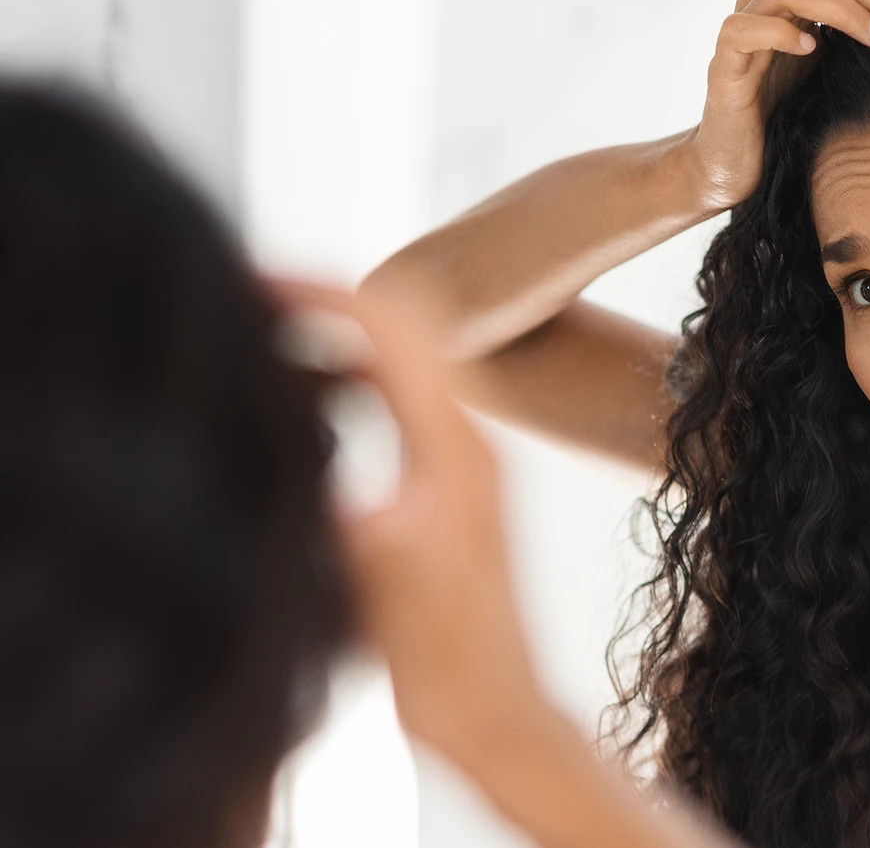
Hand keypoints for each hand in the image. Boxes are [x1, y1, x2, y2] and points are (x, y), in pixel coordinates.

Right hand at [265, 276, 549, 759]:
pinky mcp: (450, 485)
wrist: (495, 713)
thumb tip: (326, 479)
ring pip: (399, 365)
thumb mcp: (392, 594)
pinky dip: (346, 389)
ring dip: (333, 344)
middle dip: (325, 303)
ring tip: (260, 347)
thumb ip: (362, 529)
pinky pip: (398, 406)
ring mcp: (463, 459)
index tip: (253, 284)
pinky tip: (299, 413)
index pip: (395, 328)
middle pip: (403, 328)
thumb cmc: (449, 664)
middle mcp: (470, 439)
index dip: (322, 293)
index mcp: (458, 448)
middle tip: (248, 302)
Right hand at [688, 0, 869, 211]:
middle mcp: (769, 0)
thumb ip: (867, 4)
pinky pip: (743, 29)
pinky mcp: (723, 63)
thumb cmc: (793, 110)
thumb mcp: (841, 56)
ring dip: (842, 9)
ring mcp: (744, 27)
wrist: (741, 163)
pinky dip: (779, 33)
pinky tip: (812, 51)